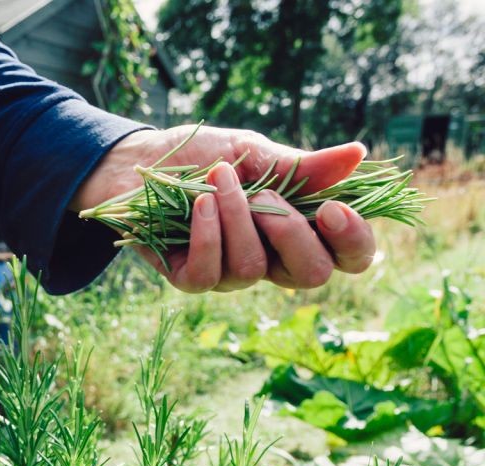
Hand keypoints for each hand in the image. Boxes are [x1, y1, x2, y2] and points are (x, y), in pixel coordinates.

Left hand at [72, 124, 375, 292]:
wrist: (143, 160)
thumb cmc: (204, 156)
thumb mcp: (255, 152)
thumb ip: (303, 165)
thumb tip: (358, 154)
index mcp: (298, 228)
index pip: (346, 258)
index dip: (352, 243)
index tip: (334, 209)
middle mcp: (270, 258)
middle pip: (310, 276)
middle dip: (293, 234)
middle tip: (268, 195)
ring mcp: (229, 273)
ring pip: (252, 269)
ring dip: (238, 218)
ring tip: (220, 179)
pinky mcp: (190, 278)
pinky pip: (208, 274)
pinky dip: (207, 234)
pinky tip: (199, 204)